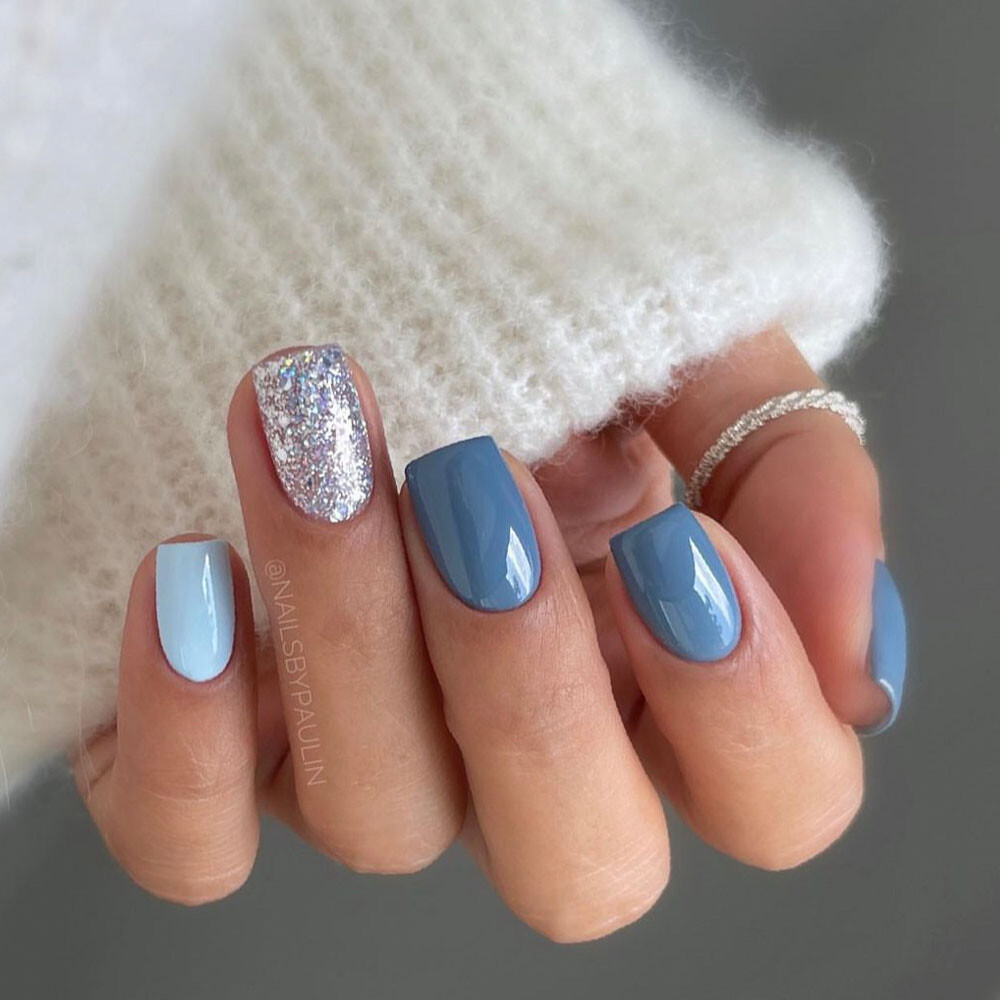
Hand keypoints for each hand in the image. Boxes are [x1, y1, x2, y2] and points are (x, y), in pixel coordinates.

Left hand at [73, 328, 903, 941]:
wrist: (364, 261)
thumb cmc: (535, 312)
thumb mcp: (689, 351)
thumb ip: (789, 474)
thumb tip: (860, 651)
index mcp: (667, 679)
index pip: (773, 796)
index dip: (744, 704)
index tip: (676, 533)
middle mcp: (529, 756)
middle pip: (575, 864)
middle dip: (525, 678)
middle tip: (474, 475)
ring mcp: (378, 763)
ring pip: (379, 818)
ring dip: (345, 621)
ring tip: (308, 429)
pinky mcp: (231, 749)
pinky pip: (194, 839)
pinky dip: (186, 734)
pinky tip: (192, 572)